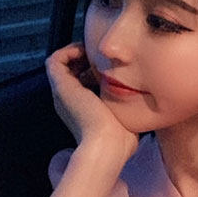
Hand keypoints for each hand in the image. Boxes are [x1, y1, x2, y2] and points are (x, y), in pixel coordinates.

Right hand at [45, 43, 138, 165]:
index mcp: (81, 111)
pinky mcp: (61, 87)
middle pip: (71, 74)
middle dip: (85, 61)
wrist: (108, 145)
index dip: (93, 73)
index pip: (82, 85)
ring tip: (94, 51)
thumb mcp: (125, 120)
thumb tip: (142, 102)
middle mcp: (68, 102)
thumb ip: (129, 110)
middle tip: (103, 57)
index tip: (111, 68)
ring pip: (61, 65)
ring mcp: (62, 94)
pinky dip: (69, 51)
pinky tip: (87, 51)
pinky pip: (55, 61)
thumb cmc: (120, 140)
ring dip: (76, 54)